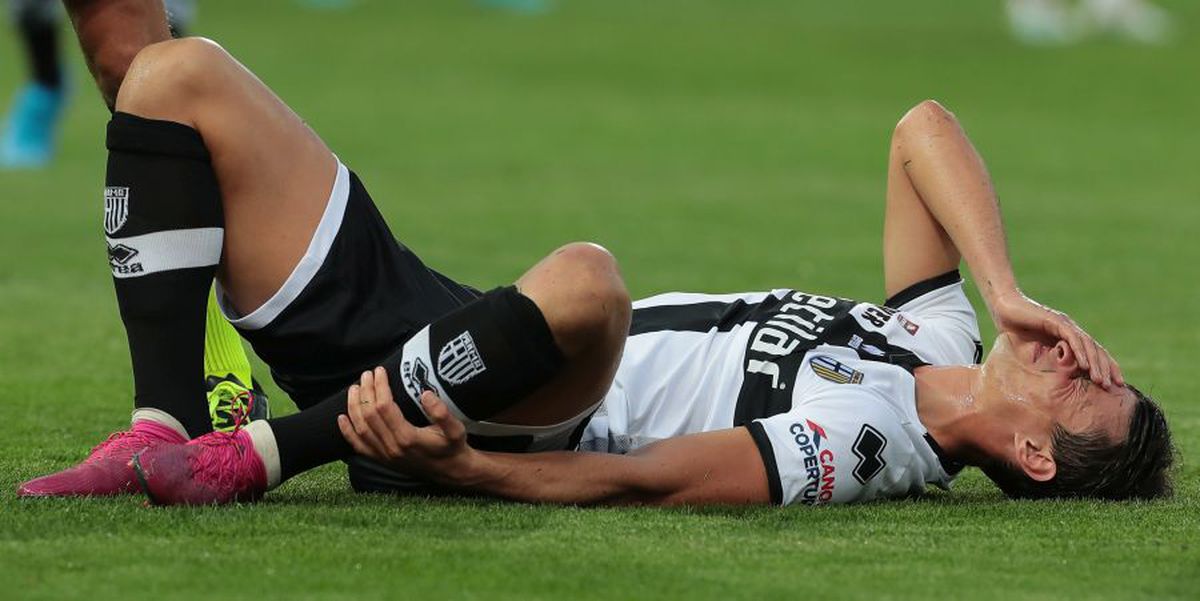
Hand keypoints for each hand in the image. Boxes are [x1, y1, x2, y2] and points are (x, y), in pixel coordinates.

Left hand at [337, 366, 476, 481]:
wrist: (451, 471)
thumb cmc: (452, 447)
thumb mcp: (455, 429)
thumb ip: (442, 413)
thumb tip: (425, 394)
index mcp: (407, 437)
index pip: (384, 406)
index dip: (380, 386)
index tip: (380, 371)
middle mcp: (392, 447)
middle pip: (369, 415)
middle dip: (365, 392)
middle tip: (366, 375)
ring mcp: (384, 455)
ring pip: (360, 428)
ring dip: (354, 406)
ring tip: (354, 388)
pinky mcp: (381, 460)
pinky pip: (358, 446)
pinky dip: (347, 432)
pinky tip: (341, 418)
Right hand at [989, 290, 1123, 389]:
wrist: (1003, 307)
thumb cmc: (1015, 328)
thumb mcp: (1034, 349)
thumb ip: (1047, 358)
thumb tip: (1056, 379)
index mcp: (1069, 336)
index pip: (1093, 352)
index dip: (1105, 367)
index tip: (1113, 384)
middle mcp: (1072, 329)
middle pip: (1096, 350)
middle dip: (1106, 368)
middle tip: (1113, 386)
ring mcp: (1065, 324)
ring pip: (1088, 346)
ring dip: (1096, 365)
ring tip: (1101, 381)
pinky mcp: (1056, 321)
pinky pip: (1073, 339)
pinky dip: (1081, 353)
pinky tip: (1085, 366)